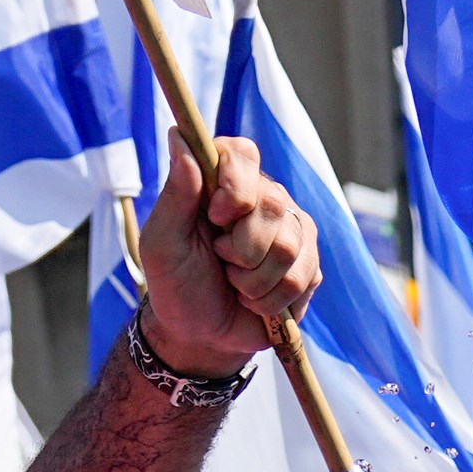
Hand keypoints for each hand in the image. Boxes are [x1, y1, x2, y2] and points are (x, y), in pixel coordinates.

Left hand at [132, 131, 317, 383]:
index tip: (215, 217)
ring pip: (288, 246)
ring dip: (251, 280)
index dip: (234, 186)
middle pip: (271, 205)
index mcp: (224, 182)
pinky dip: (269, 300)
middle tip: (220, 260)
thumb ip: (175, 192)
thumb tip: (179, 136)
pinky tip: (254, 300)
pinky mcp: (309, 266)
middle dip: (240, 247)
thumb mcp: (162, 241)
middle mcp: (264, 198)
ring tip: (235, 284)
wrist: (201, 335)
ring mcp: (293, 231)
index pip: (243, 154)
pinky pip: (301, 278)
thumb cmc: (177, 284)